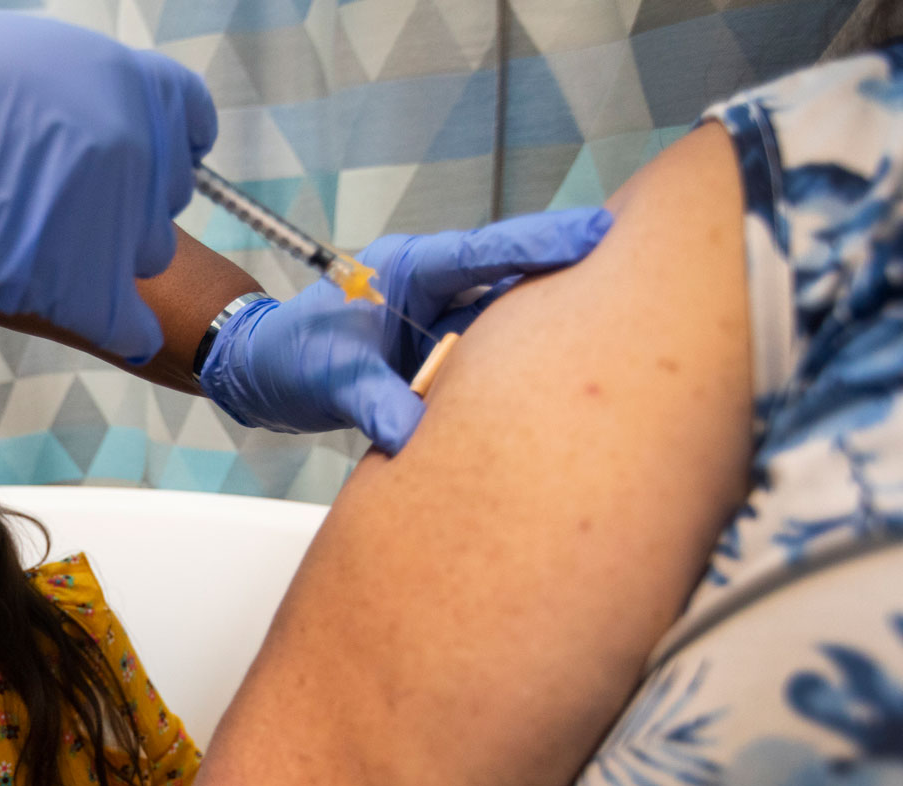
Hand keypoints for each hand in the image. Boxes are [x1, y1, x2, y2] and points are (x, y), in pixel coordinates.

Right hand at [0, 12, 216, 364]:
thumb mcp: (25, 59)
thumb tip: (86, 114)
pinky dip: (125, 326)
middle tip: (61, 197)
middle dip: (126, 196)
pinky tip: (116, 321)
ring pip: (149, 252)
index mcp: (132, 83)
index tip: (135, 155)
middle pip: (165, 191)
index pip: (189, 119)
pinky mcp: (88, 286)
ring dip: (110, 251)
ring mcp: (118, 222)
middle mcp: (140, 150)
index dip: (160, 140)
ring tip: (42, 239)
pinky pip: (132, 322)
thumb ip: (76, 91)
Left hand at [198, 208, 612, 451]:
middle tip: (640, 266)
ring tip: (619, 322)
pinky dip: (519, 362)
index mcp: (406, 268)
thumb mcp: (331, 380)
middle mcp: (431, 286)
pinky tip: (563, 372)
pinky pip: (489, 351)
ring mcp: (439, 316)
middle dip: (568, 270)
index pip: (483, 251)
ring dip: (550, 321)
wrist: (262, 375)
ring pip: (507, 314)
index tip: (597, 233)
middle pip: (511, 274)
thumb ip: (377, 403)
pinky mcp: (440, 349)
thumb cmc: (288, 358)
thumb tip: (416, 436)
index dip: (541, 243)